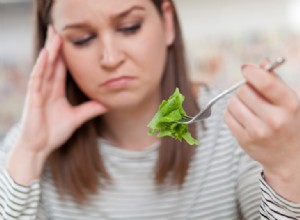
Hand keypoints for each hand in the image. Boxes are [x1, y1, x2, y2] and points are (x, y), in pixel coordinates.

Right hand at [15, 26, 107, 158]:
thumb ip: (91, 109)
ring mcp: (39, 92)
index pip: (62, 68)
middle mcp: (47, 88)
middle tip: (59, 29)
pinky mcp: (34, 98)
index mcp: (56, 91)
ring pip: (45, 67)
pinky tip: (46, 54)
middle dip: (56, 46)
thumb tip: (107, 103)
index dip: (66, 54)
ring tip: (54, 35)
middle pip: (53, 63)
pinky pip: (37, 79)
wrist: (40, 147)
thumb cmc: (54, 132)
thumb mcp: (77, 118)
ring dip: (50, 51)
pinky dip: (41, 66)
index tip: (71, 41)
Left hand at [224, 61, 299, 201]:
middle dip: (245, 89)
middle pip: (243, 91)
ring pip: (232, 103)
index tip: (246, 69)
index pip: (265, 83)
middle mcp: (274, 119)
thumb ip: (274, 81)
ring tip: (248, 108)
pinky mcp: (244, 140)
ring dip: (237, 102)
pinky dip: (231, 113)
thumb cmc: (288, 123)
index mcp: (289, 105)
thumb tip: (261, 63)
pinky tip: (243, 118)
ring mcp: (258, 131)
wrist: (289, 157)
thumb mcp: (288, 101)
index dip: (252, 72)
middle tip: (252, 96)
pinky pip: (227, 116)